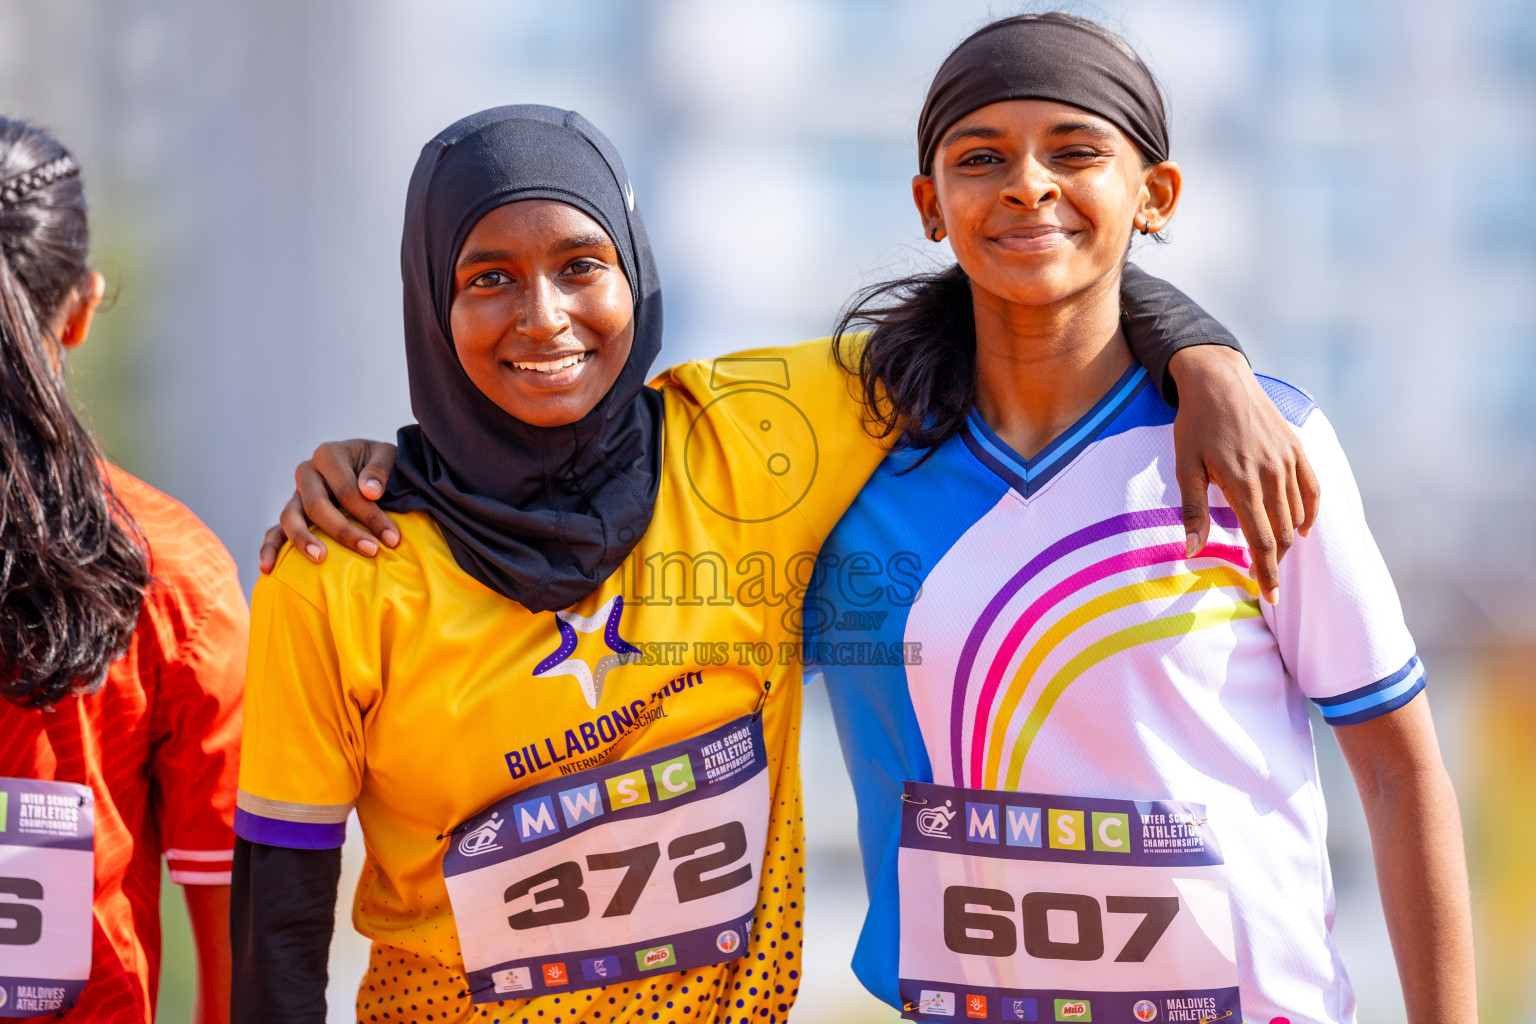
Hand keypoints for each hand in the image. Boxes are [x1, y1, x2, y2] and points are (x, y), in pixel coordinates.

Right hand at [257, 439, 399, 573]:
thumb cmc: (380, 465)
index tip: (393, 538)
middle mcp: (307, 473)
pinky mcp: (292, 514)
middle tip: (371, 550)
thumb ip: (380, 469)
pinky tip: (268, 568)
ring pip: (290, 518)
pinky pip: (275, 531)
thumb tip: (369, 491)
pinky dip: (269, 548)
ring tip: (320, 558)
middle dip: (344, 531)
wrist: (371, 469)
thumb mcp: (389, 456)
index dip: (370, 515)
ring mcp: (296, 495)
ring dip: (303, 540)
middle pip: (316, 505)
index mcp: (329, 455)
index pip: (346, 490)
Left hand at [1168, 346, 1320, 603]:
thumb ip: (1192, 511)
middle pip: (1282, 532)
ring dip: (1289, 540)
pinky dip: (1310, 513)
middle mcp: (1272, 474)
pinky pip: (1313, 489)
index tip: (1268, 596)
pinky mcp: (1297, 448)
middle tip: (1268, 582)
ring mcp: (1288, 460)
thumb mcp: (1185, 466)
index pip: (1261, 541)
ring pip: (1297, 513)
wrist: (1219, 379)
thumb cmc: (1195, 424)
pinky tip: (1301, 528)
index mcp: (1243, 483)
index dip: (1266, 572)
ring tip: (1275, 558)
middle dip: (1276, 562)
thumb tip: (1190, 552)